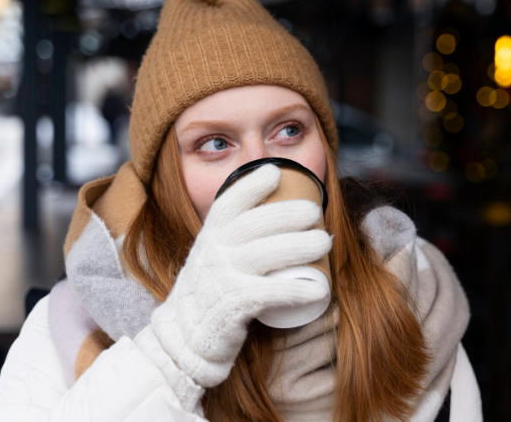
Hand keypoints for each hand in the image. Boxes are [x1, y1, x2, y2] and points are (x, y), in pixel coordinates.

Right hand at [140, 164, 330, 388]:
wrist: (184, 337)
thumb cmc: (209, 292)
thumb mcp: (212, 255)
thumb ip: (232, 236)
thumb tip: (272, 210)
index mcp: (209, 236)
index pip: (229, 202)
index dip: (252, 185)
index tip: (275, 172)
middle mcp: (213, 252)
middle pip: (255, 224)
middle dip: (289, 213)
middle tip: (316, 213)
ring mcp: (222, 279)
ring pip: (266, 254)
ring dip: (301, 246)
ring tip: (326, 242)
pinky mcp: (233, 306)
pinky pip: (270, 293)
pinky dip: (298, 290)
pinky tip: (319, 288)